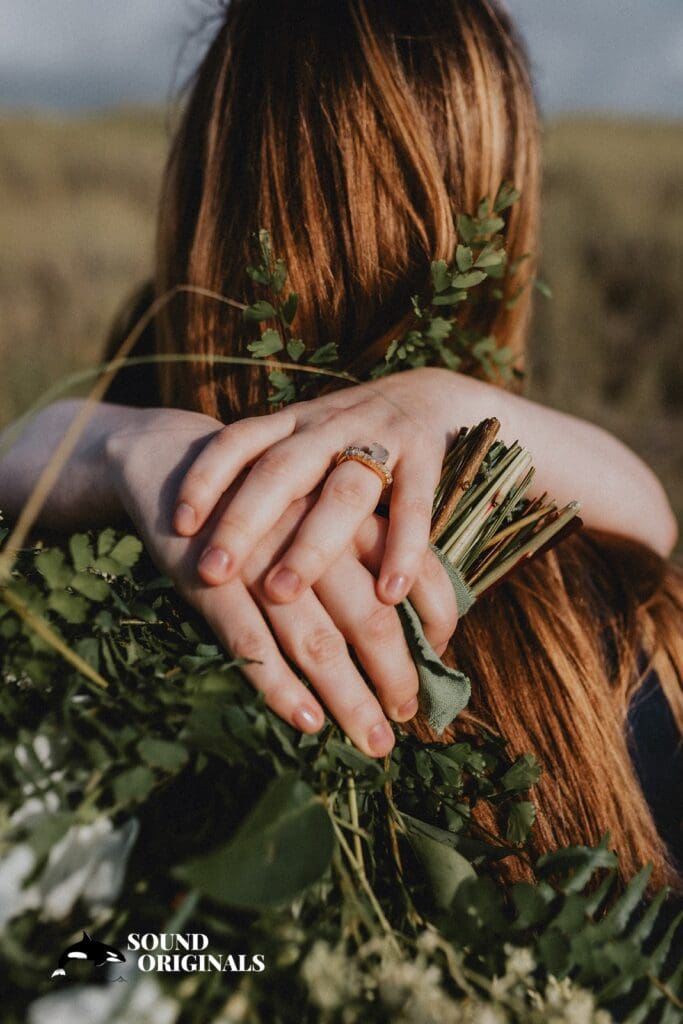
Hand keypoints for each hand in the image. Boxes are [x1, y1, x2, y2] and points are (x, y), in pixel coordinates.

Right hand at [106, 407, 457, 756]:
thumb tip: (411, 613)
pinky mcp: (209, 579)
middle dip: (394, 674)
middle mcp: (313, 532)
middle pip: (370, 615)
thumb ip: (363, 544)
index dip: (435, 621)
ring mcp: (260, 558)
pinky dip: (280, 685)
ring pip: (316, 638)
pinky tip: (308, 720)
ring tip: (371, 740)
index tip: (440, 663)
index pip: (413, 569)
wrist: (173, 457)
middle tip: (406, 718)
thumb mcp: (318, 503)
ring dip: (347, 695)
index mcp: (349, 510)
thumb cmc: (261, 493)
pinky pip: (251, 642)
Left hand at [173, 368, 459, 607]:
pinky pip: (413, 504)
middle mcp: (330, 426)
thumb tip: (208, 546)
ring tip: (281, 593)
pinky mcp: (427, 457)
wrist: (434, 395)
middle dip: (243, 522)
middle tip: (211, 574)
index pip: (239, 441)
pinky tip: (388, 594)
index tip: (179, 525)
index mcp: (294, 423)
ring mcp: (380, 437)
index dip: (205, 477)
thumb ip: (270, 481)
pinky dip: (403, 549)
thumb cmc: (354, 438)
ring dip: (310, 545)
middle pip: (281, 470)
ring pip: (342, 492)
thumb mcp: (307, 443)